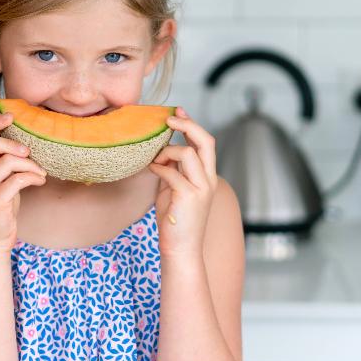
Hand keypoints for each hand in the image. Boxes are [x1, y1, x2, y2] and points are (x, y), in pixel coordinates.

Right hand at [0, 113, 45, 254]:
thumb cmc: (0, 211)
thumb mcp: (2, 183)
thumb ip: (5, 164)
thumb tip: (24, 144)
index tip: (11, 116)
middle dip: (10, 142)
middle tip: (28, 151)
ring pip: (7, 161)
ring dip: (30, 164)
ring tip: (40, 173)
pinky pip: (18, 179)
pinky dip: (33, 176)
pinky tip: (40, 182)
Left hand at [147, 107, 217, 257]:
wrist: (180, 250)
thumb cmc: (175, 221)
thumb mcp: (173, 190)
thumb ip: (172, 170)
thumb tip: (162, 151)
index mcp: (208, 177)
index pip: (205, 143)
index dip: (192, 124)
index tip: (177, 111)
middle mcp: (209, 180)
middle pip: (206, 141)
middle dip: (187, 124)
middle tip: (169, 118)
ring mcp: (201, 188)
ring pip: (187, 152)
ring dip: (167, 151)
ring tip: (154, 160)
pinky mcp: (189, 197)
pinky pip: (171, 172)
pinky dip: (158, 168)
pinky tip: (150, 170)